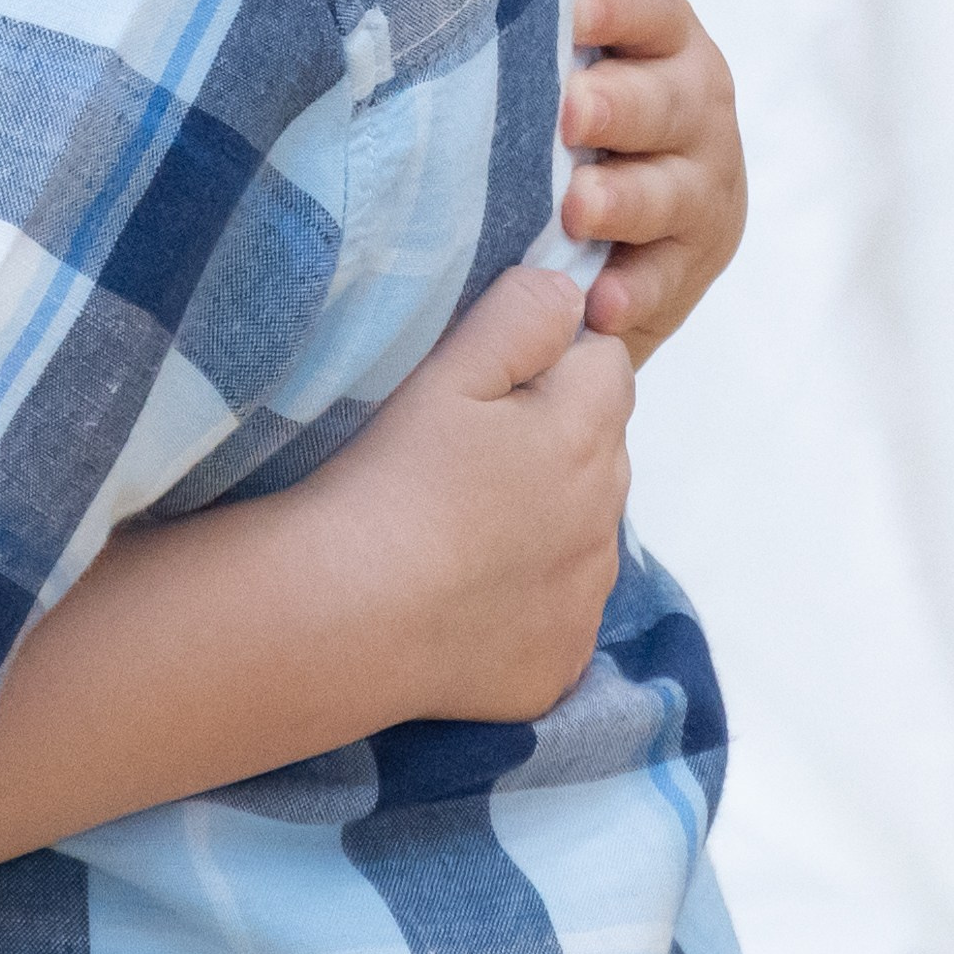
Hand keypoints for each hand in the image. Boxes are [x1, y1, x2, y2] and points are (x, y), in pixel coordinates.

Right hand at [326, 264, 634, 727]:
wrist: (345, 617)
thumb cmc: (388, 482)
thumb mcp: (447, 374)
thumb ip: (520, 317)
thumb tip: (572, 291)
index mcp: (583, 435)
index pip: (607, 367)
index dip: (554, 361)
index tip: (490, 385)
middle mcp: (604, 519)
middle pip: (601, 450)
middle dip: (554, 439)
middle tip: (461, 454)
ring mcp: (584, 599)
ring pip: (585, 532)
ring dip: (545, 519)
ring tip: (457, 525)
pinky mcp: (557, 662)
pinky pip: (559, 612)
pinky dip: (525, 597)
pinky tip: (460, 592)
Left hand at [562, 0, 744, 366]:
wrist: (577, 217)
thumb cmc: (552, 93)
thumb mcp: (557, 23)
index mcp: (657, 30)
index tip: (567, 1)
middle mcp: (691, 100)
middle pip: (670, 94)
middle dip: (622, 102)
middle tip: (570, 109)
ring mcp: (695, 185)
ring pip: (673, 190)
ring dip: (625, 199)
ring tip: (575, 207)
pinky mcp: (685, 265)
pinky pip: (665, 282)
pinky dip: (633, 292)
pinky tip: (598, 302)